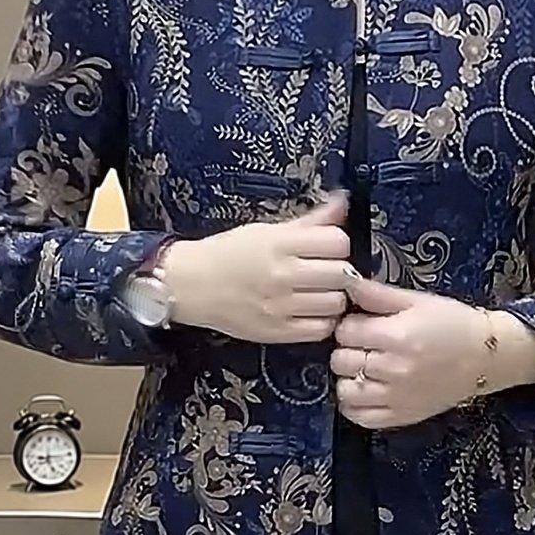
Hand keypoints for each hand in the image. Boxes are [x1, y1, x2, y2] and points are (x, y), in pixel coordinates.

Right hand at [161, 193, 352, 344]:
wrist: (191, 285)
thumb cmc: (229, 253)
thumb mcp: (267, 229)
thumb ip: (309, 220)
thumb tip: (343, 202)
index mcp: (279, 243)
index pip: (337, 241)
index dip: (337, 243)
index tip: (328, 247)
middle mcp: (281, 275)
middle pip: (342, 273)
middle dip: (339, 269)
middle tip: (326, 270)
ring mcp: (280, 307)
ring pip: (336, 302)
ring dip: (333, 296)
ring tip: (319, 291)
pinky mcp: (277, 332)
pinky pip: (321, 329)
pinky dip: (323, 320)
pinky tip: (312, 310)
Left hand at [331, 279, 491, 429]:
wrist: (485, 357)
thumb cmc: (452, 323)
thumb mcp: (417, 300)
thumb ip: (377, 294)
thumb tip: (344, 281)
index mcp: (398, 336)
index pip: (345, 331)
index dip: (350, 324)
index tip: (362, 323)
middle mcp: (394, 369)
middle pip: (341, 360)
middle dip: (348, 348)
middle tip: (365, 344)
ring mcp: (397, 397)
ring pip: (346, 390)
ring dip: (349, 377)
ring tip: (364, 367)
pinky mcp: (402, 416)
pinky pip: (360, 417)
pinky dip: (354, 404)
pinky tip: (364, 390)